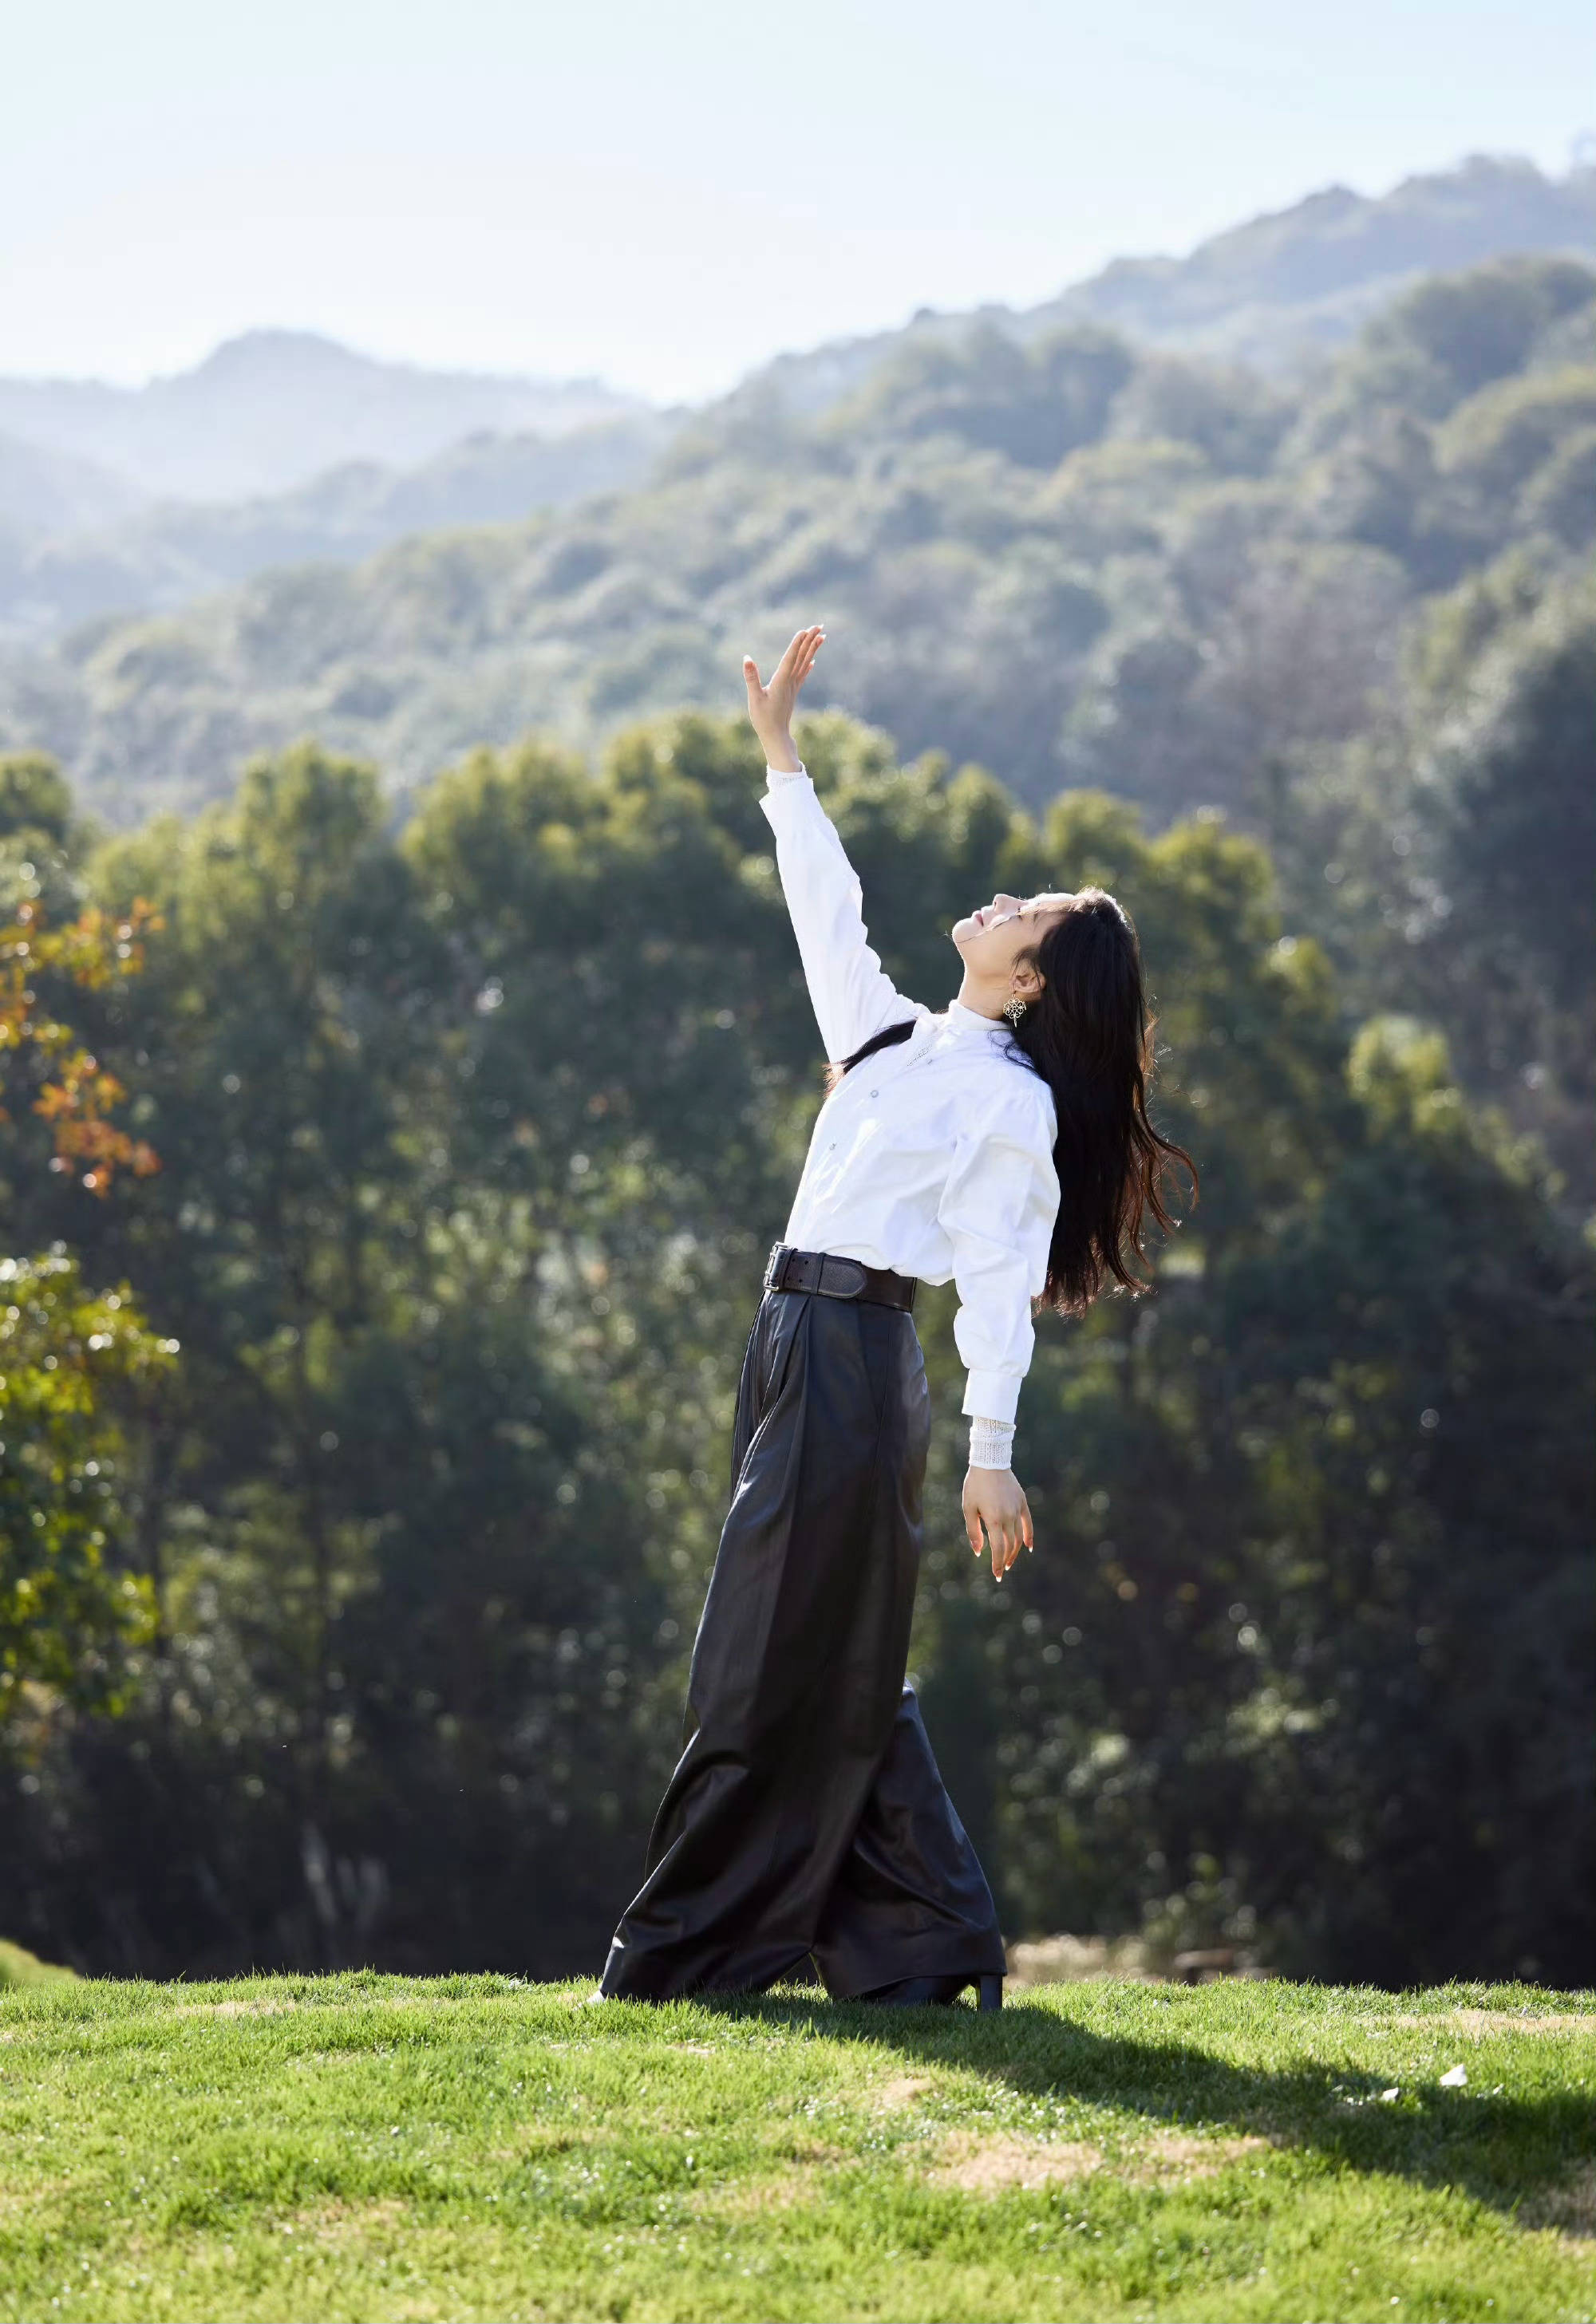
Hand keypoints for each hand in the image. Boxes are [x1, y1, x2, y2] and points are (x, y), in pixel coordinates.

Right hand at [742, 626, 824, 771]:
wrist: (776, 736)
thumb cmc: (763, 719)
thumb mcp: (754, 698)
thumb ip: (751, 677)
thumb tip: (747, 658)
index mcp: (781, 681)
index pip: (790, 658)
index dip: (797, 643)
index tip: (805, 630)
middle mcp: (790, 682)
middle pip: (802, 657)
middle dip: (810, 640)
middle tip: (818, 625)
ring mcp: (793, 687)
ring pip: (805, 663)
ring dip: (812, 649)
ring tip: (822, 636)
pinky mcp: (792, 693)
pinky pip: (802, 675)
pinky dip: (808, 666)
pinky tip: (813, 661)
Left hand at [963, 1466, 1032, 1582]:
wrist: (990, 1462)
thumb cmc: (975, 1485)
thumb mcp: (968, 1508)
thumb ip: (974, 1531)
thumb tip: (979, 1551)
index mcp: (994, 1520)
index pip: (998, 1549)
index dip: (997, 1563)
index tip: (997, 1574)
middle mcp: (1008, 1517)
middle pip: (1009, 1545)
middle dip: (1005, 1560)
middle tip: (1001, 1570)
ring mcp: (1017, 1510)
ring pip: (1018, 1537)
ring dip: (1014, 1551)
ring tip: (1009, 1561)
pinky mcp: (1022, 1503)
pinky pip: (1028, 1524)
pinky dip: (1029, 1537)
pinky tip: (1028, 1547)